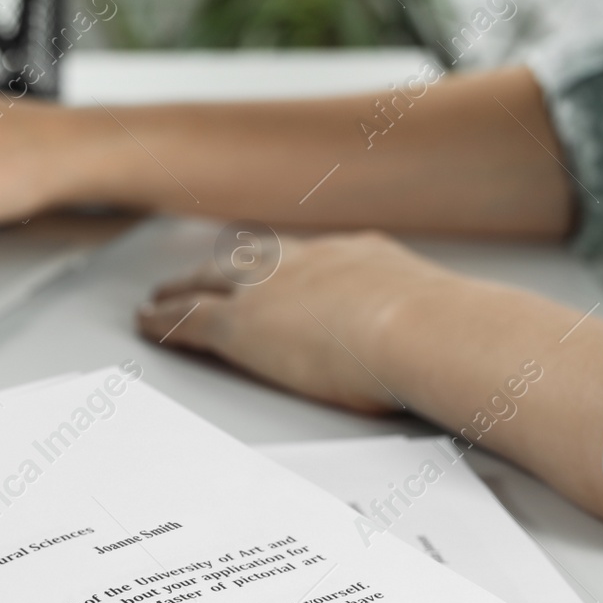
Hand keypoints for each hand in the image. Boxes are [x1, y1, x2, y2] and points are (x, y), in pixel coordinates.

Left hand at [136, 232, 452, 414]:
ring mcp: (269, 290)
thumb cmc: (443, 334)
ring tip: (159, 297)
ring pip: (208, 282)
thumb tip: (456, 345)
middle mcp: (306, 263)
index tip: (271, 267)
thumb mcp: (438, 319)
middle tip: (197, 275)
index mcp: (356, 258)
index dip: (281, 264)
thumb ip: (430, 328)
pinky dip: (162, 320)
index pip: (307, 257)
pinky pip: (186, 319)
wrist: (420, 329)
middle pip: (248, 259)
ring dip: (181, 288)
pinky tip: (146, 322)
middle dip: (220, 269)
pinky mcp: (239, 325)